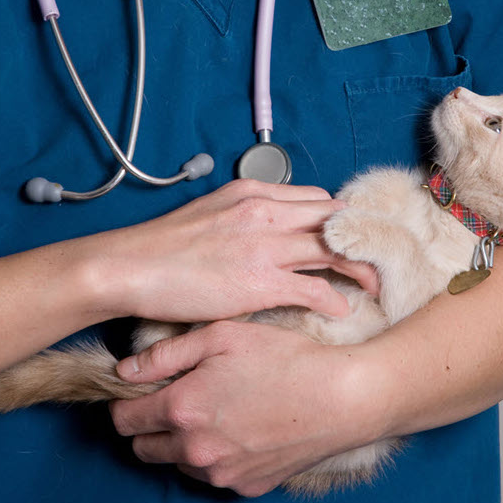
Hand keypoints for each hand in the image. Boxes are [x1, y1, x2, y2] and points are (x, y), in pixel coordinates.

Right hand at [97, 179, 378, 322]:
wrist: (129, 267)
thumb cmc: (164, 246)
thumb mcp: (209, 212)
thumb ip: (244, 216)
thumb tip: (266, 230)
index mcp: (253, 194)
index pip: (315, 199)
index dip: (336, 220)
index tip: (345, 238)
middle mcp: (266, 212)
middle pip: (333, 219)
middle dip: (358, 239)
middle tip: (373, 258)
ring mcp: (266, 247)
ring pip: (333, 250)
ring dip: (359, 268)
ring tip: (373, 285)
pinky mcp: (261, 282)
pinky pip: (315, 288)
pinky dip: (334, 298)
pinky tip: (341, 309)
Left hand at [109, 321, 384, 496]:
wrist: (342, 398)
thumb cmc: (285, 358)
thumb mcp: (224, 336)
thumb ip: (166, 354)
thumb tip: (125, 370)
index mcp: (183, 409)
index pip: (124, 421)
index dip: (127, 403)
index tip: (143, 390)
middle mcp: (195, 450)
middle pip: (143, 449)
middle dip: (150, 425)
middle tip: (178, 399)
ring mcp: (222, 474)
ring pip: (178, 463)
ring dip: (183, 443)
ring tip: (217, 412)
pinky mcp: (247, 486)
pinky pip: (215, 475)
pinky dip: (217, 457)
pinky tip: (243, 430)